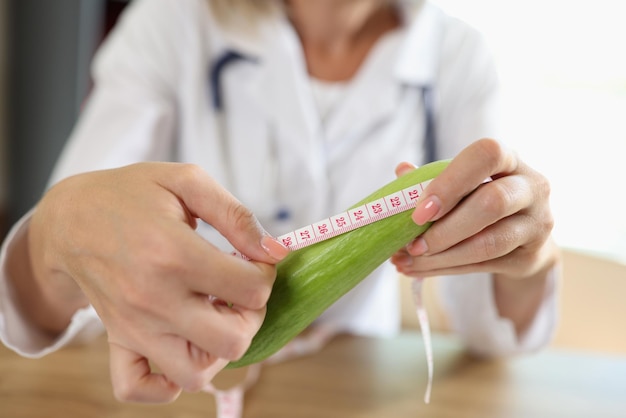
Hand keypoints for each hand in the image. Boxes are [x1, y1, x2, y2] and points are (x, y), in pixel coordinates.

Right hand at [27, 162, 288, 402]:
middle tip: (240, 291)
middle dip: (251, 316)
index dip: (265, 273)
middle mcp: (153, 300)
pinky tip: (183, 346)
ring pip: (195, 374)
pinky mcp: (116, 341)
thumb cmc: (131, 194)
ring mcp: (133, 328)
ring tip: (214, 314)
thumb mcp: (186, 181)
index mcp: (174, 254)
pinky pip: (138, 388)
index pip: (251, 290)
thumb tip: (275, 251)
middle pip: (232, 341)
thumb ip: (236, 215)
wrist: (70, 218)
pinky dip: (166, 382)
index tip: (253, 260)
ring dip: (218, 349)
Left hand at [390, 139, 558, 332]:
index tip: (420, 211)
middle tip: (411, 244)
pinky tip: (418, 269)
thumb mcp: (460, 182)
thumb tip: (402, 171)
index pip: (487, 155)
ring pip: (489, 242)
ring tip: (408, 260)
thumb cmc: (479, 199)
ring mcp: (536, 224)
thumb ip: (432, 177)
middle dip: (445, 228)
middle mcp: (531, 187)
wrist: (520, 238)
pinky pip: (484, 265)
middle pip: (492, 202)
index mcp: (509, 159)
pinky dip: (445, 268)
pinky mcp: (529, 256)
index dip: (450, 182)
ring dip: (442, 255)